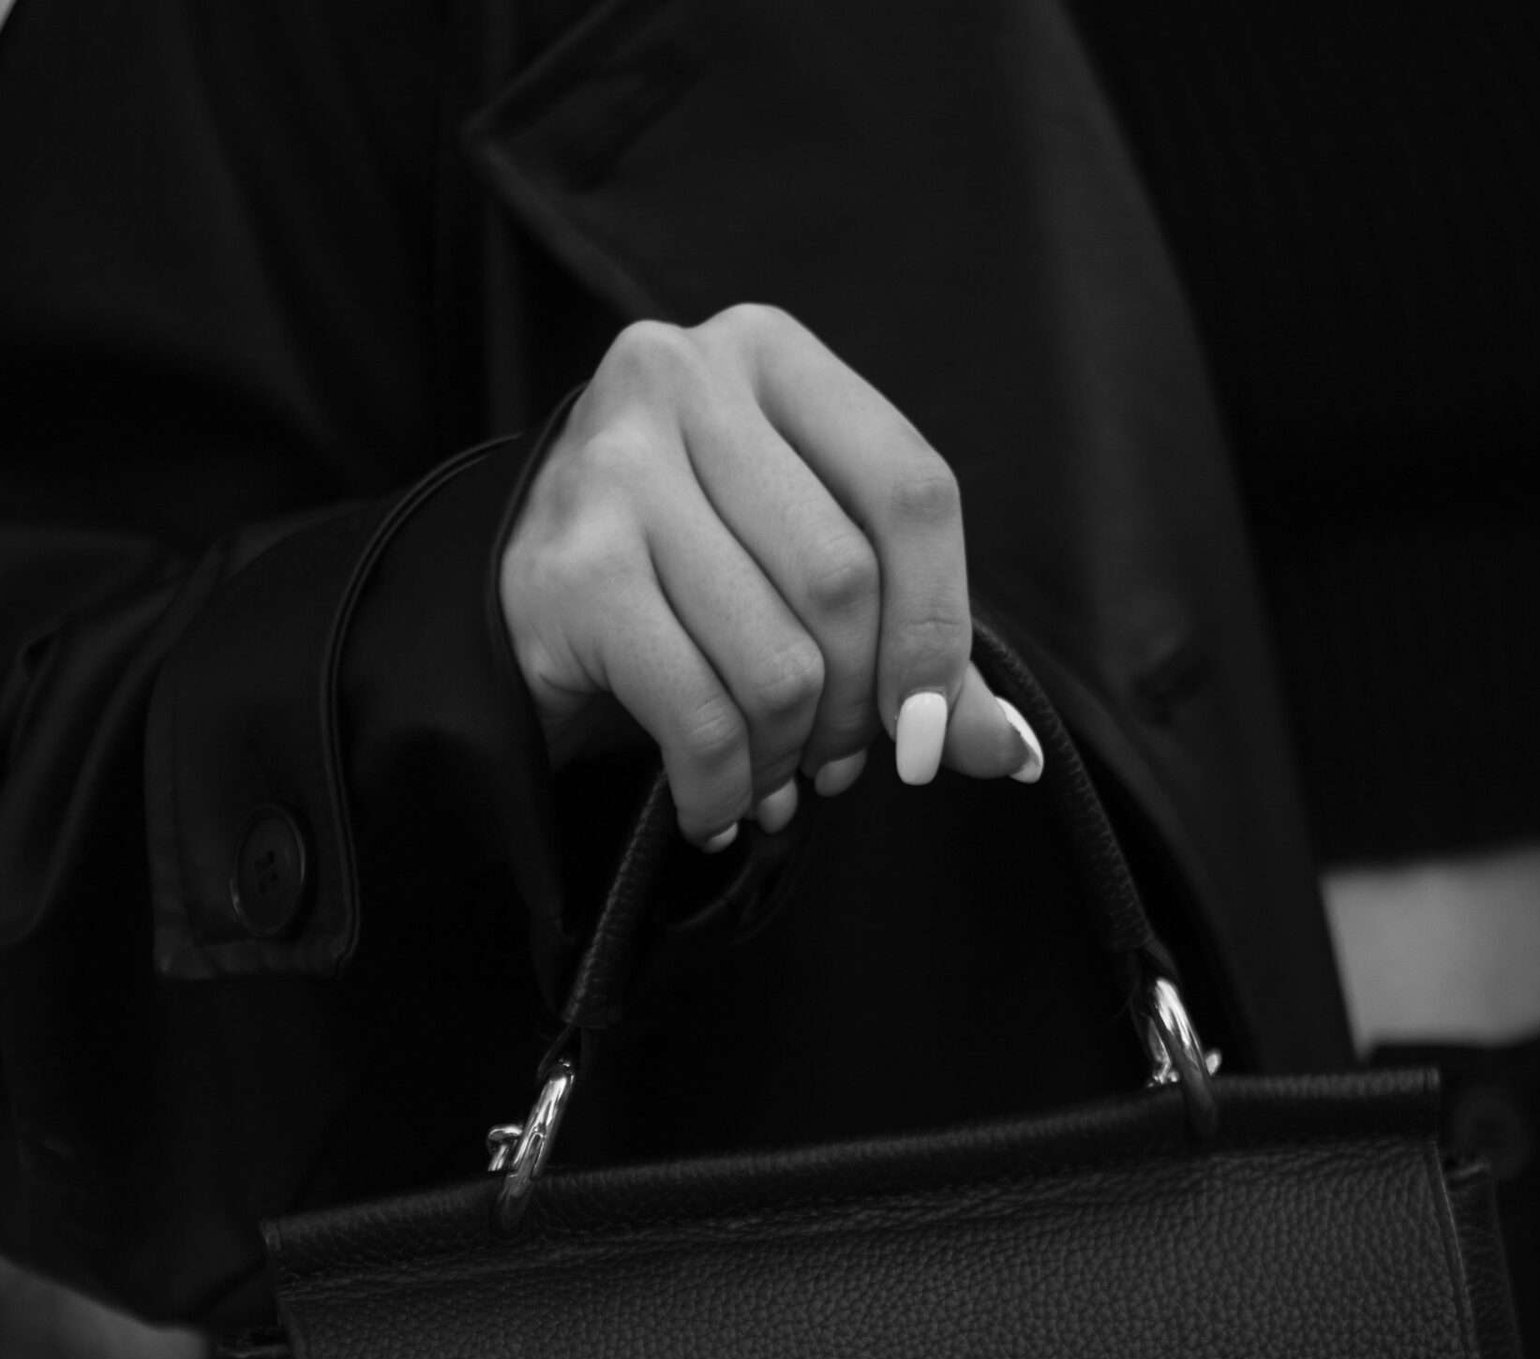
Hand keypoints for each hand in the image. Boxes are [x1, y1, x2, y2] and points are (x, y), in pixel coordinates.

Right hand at [497, 304, 1042, 847]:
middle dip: (857, 708)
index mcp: (771, 356)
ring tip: (772, 782)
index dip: (939, 627)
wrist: (516, 600)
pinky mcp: (569, 569)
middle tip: (838, 764)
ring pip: (776, 660)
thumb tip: (1008, 751)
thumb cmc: (686, 576)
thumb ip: (913, 645)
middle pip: (843, 582)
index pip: (910, 490)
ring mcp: (615, 467)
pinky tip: (716, 807)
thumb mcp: (806, 575)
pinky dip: (722, 789)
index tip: (928, 725)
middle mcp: (684, 381)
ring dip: (787, 757)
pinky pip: (699, 714)